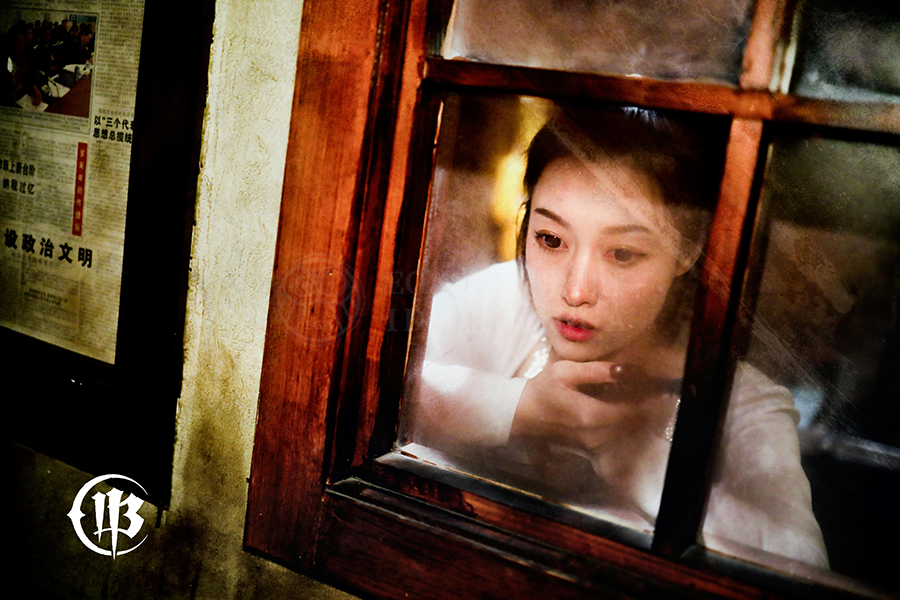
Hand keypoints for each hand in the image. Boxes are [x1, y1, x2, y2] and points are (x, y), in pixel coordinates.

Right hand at [512, 360, 678, 483]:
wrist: (518, 414)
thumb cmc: (540, 390)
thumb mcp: (564, 372)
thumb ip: (596, 371)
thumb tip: (624, 370)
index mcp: (590, 416)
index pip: (632, 413)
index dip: (651, 404)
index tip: (666, 394)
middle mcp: (594, 436)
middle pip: (633, 429)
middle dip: (651, 415)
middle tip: (665, 401)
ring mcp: (591, 446)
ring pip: (626, 439)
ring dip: (642, 426)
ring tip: (654, 412)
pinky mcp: (587, 449)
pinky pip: (615, 446)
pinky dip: (628, 437)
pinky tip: (634, 426)